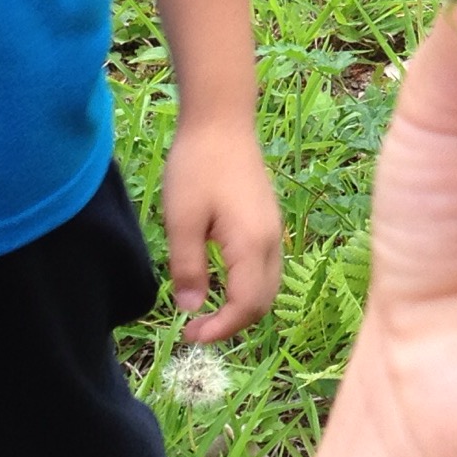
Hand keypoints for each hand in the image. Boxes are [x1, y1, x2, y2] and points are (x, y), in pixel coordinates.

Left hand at [163, 114, 283, 343]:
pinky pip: (266, 268)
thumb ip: (188, 267)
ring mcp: (274, 231)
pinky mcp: (268, 221)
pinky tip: (220, 281)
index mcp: (252, 245)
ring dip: (241, 307)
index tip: (189, 335)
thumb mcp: (182, 220)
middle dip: (232, 324)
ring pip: (268, 286)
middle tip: (194, 329)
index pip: (246, 306)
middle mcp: (272, 242)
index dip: (220, 329)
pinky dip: (247, 287)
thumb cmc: (198, 167)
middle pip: (263, 302)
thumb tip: (192, 309)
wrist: (222, 120)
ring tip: (206, 310)